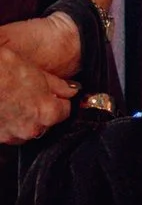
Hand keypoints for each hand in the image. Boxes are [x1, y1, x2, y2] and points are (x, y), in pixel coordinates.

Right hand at [0, 27, 76, 143]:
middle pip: (44, 122)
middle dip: (39, 110)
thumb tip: (71, 90)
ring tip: (10, 98)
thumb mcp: (37, 71)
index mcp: (48, 112)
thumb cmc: (4, 68)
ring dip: (21, 118)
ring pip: (23, 129)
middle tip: (27, 93)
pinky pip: (6, 131)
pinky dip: (5, 121)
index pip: (65, 110)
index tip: (53, 93)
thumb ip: (58, 85)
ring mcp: (11, 135)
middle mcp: (32, 129)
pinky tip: (1, 106)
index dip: (59, 99)